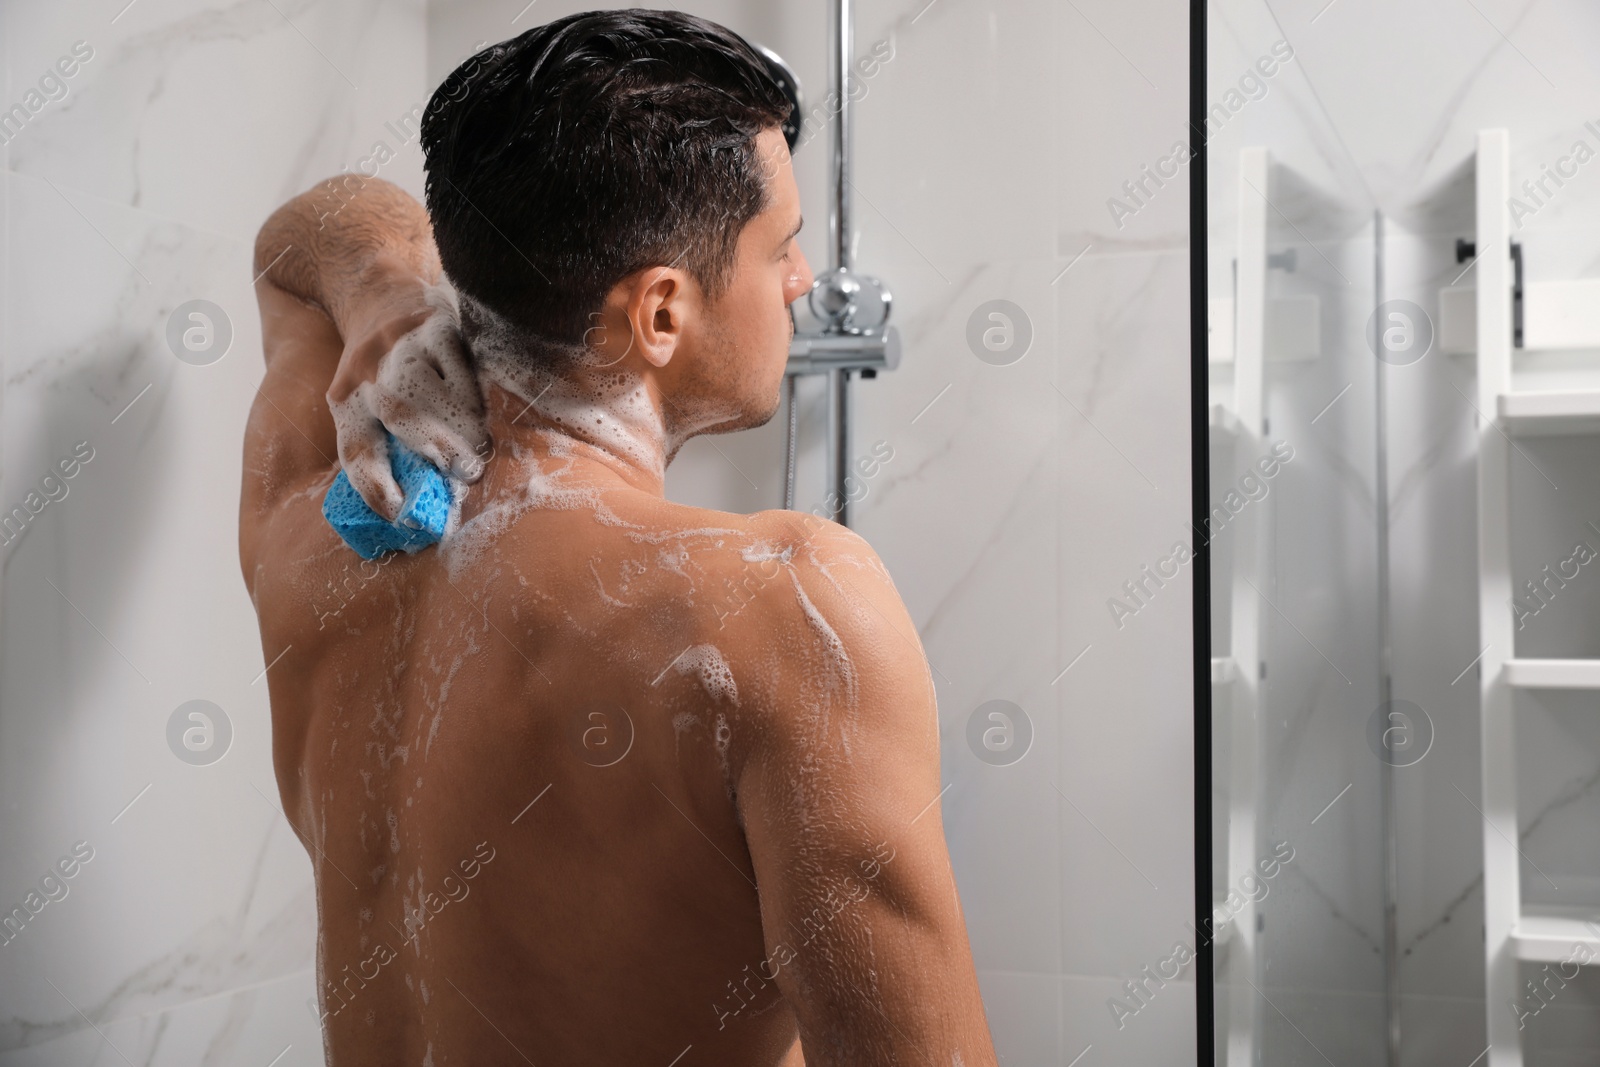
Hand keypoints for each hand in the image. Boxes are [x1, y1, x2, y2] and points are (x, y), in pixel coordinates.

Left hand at [327, 279, 488, 521]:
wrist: (374, 292)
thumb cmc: (379, 371)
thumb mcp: (362, 405)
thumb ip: (388, 448)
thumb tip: (423, 505)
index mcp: (346, 402)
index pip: (357, 449)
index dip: (376, 485)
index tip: (400, 512)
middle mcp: (369, 372)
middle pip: (403, 414)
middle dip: (440, 450)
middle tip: (467, 475)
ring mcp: (405, 346)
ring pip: (438, 390)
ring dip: (465, 426)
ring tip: (479, 446)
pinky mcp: (438, 326)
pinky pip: (463, 366)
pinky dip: (476, 394)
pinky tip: (480, 408)